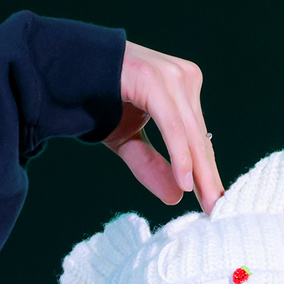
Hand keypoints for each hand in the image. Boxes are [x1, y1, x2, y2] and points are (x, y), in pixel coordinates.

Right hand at [103, 41, 223, 214]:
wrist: (65, 71)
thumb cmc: (99, 102)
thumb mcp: (129, 142)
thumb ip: (152, 166)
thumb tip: (176, 198)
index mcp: (182, 88)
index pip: (199, 138)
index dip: (207, 173)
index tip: (215, 203)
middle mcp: (182, 78)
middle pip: (200, 138)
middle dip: (208, 178)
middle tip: (218, 211)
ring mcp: (170, 75)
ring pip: (190, 134)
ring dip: (200, 173)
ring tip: (208, 203)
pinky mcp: (154, 80)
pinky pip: (171, 125)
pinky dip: (180, 155)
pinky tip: (186, 182)